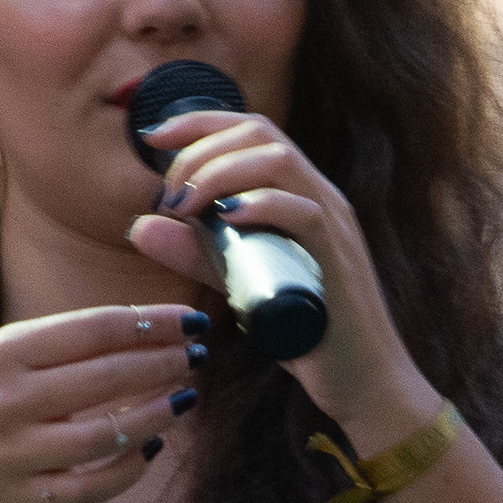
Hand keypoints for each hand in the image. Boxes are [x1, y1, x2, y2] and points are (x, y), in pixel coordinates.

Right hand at [0, 303, 208, 502]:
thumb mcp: (15, 353)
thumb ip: (75, 340)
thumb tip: (159, 328)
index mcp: (8, 352)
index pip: (95, 329)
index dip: (153, 323)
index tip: (193, 321)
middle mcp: (8, 401)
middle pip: (105, 378)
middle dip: (162, 365)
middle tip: (197, 357)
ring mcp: (16, 454)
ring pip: (105, 436)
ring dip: (156, 416)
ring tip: (185, 399)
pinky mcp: (26, 499)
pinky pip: (93, 488)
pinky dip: (131, 468)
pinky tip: (153, 447)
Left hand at [124, 110, 441, 449]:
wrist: (363, 380)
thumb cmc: (304, 331)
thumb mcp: (236, 281)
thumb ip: (193, 253)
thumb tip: (139, 225)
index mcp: (299, 194)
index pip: (252, 130)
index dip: (199, 122)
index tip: (152, 139)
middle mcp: (320, 197)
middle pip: (261, 135)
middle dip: (201, 151)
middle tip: (169, 195)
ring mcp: (334, 224)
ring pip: (280, 161)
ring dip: (221, 172)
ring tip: (186, 204)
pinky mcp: (338, 258)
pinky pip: (306, 213)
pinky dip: (262, 205)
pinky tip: (227, 217)